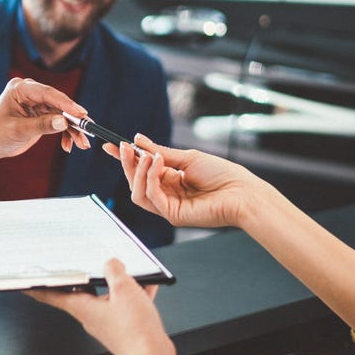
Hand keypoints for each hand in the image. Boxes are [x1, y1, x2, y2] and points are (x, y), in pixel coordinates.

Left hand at [0, 77, 90, 157]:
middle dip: (74, 119)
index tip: (81, 114)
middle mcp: (31, 92)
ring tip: (82, 144)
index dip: (66, 103)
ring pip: (62, 114)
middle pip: (58, 103)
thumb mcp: (18, 131)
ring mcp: (37, 103)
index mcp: (20, 89)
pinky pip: (59, 121)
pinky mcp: (41, 113)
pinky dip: (65, 133)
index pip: (48, 93)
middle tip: (88, 131)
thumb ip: (41, 125)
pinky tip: (69, 146)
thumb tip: (64, 122)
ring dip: (73, 129)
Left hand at [29, 258, 184, 354]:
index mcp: (83, 309)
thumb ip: (115, 272)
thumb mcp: (124, 290)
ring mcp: (108, 324)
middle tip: (85, 263)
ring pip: (108, 298)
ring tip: (128, 272)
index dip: (38, 288)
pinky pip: (125, 306)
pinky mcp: (124, 329)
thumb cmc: (135, 332)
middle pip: (83, 293)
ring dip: (117, 285)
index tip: (26, 284)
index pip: (53, 296)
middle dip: (86, 277)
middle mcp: (93, 318)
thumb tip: (111, 264)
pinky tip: (146, 286)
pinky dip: (134, 295)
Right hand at [105, 135, 257, 229]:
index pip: (141, 170)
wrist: (242, 192)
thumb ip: (160, 152)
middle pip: (135, 182)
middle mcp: (166, 194)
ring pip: (138, 192)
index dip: (125, 159)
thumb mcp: (187, 158)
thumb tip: (138, 140)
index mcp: (170, 180)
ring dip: (138, 171)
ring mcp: (168, 207)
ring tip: (147, 156)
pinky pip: (151, 197)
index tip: (112, 145)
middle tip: (124, 147)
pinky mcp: (172, 215)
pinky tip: (157, 164)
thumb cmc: (222, 175)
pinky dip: (150, 178)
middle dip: (127, 164)